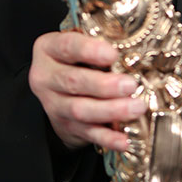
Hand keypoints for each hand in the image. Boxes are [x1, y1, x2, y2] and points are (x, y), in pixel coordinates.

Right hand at [29, 30, 145, 150]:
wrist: (57, 87)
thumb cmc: (76, 57)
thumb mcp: (79, 42)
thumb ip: (98, 42)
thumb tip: (133, 50)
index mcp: (48, 49)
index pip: (67, 46)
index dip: (90, 50)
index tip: (113, 54)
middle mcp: (46, 77)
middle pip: (73, 82)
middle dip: (104, 85)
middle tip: (130, 85)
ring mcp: (53, 105)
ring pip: (80, 110)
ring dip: (110, 110)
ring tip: (136, 107)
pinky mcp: (65, 127)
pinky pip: (88, 134)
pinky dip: (108, 138)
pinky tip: (124, 139)